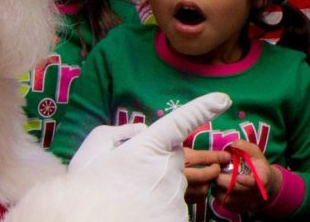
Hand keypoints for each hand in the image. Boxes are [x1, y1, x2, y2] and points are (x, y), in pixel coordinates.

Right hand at [68, 93, 231, 218]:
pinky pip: (171, 206)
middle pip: (170, 158)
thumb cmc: (88, 186)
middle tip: (127, 176)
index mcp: (149, 145)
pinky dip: (157, 209)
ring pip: (170, 184)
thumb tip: (142, 130)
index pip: (181, 121)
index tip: (223, 100)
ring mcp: (175, 195)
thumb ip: (120, 131)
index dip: (203, 108)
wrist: (86, 220)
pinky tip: (138, 211)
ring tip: (128, 197)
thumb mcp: (94, 147)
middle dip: (155, 162)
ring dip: (154, 187)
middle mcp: (168, 167)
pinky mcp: (178, 216)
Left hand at [211, 140, 278, 213]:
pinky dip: (218, 195)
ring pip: (228, 199)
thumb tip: (234, 145)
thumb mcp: (254, 152)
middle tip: (214, 171)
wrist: (264, 185)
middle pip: (237, 190)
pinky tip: (217, 186)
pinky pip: (225, 204)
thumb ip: (245, 147)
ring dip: (218, 188)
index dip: (248, 181)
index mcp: (262, 178)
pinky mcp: (239, 209)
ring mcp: (247, 203)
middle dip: (223, 180)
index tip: (239, 177)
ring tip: (214, 178)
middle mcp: (256, 193)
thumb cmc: (256, 165)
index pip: (256, 182)